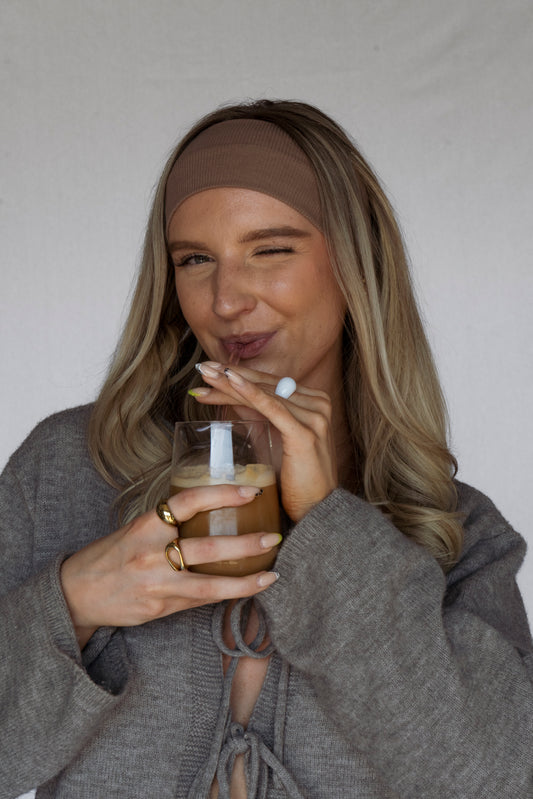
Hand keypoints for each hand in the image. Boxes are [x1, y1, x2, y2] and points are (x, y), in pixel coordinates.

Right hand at [60, 484, 279, 647]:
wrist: (77, 593)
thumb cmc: (112, 555)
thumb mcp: (136, 529)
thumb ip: (169, 525)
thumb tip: (214, 510)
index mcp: (146, 525)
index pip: (187, 502)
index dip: (220, 494)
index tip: (250, 492)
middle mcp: (151, 554)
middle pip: (205, 549)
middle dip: (244, 545)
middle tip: (273, 538)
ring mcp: (156, 585)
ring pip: (208, 586)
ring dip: (244, 581)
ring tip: (271, 574)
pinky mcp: (159, 609)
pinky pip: (199, 602)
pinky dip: (226, 596)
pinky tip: (249, 591)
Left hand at [192, 362, 338, 521]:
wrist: (317, 510)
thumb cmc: (296, 480)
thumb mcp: (272, 441)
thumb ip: (256, 418)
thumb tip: (232, 399)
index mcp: (312, 402)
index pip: (268, 384)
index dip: (238, 376)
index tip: (210, 372)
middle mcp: (318, 404)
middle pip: (265, 384)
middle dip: (231, 376)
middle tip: (203, 367)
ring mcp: (314, 416)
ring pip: (264, 394)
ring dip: (232, 383)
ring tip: (207, 375)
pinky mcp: (305, 432)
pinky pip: (273, 408)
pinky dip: (251, 394)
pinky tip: (232, 382)